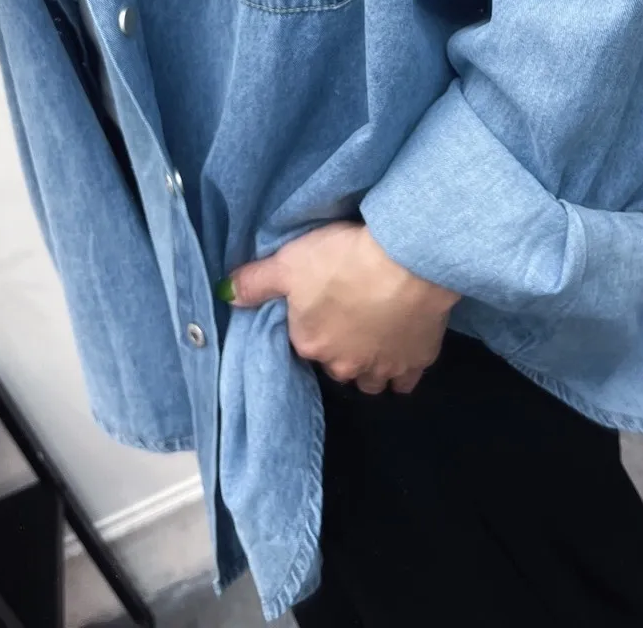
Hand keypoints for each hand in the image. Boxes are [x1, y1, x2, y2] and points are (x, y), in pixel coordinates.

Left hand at [227, 223, 458, 394]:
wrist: (406, 263)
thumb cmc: (341, 260)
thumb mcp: (287, 262)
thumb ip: (254, 281)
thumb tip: (225, 294)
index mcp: (309, 345)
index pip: (303, 344)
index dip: (310, 326)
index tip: (319, 306)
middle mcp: (343, 366)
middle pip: (335, 365)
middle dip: (338, 349)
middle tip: (347, 318)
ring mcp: (383, 368)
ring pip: (370, 381)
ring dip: (368, 366)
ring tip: (371, 339)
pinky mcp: (418, 362)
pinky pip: (405, 380)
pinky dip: (401, 371)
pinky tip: (400, 351)